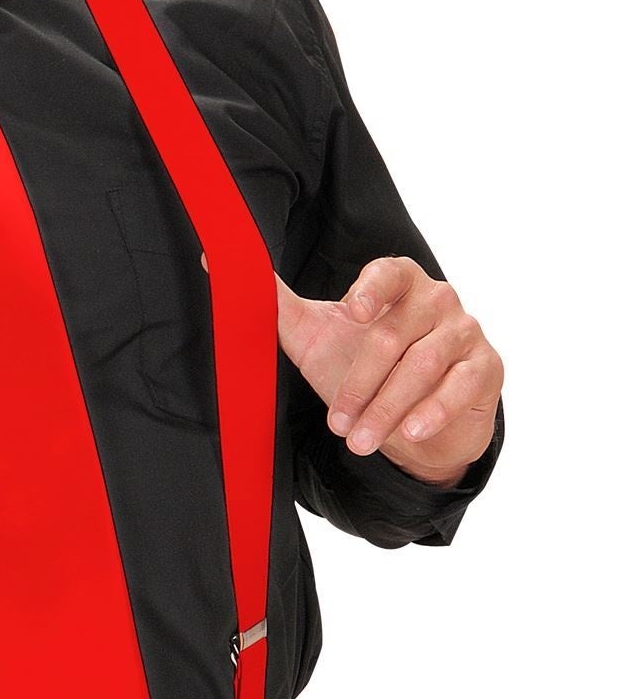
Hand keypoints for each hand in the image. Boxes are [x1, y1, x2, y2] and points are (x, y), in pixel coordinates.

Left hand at [202, 251, 502, 485]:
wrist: (413, 415)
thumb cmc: (358, 363)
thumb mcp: (314, 333)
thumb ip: (274, 299)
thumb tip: (213, 258)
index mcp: (399, 280)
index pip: (390, 272)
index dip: (371, 288)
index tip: (350, 312)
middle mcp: (438, 299)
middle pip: (394, 337)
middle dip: (361, 385)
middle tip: (337, 424)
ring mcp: (466, 332)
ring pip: (424, 368)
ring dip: (388, 409)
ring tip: (358, 440)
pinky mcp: (487, 368)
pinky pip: (460, 389)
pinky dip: (432, 412)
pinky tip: (409, 433)